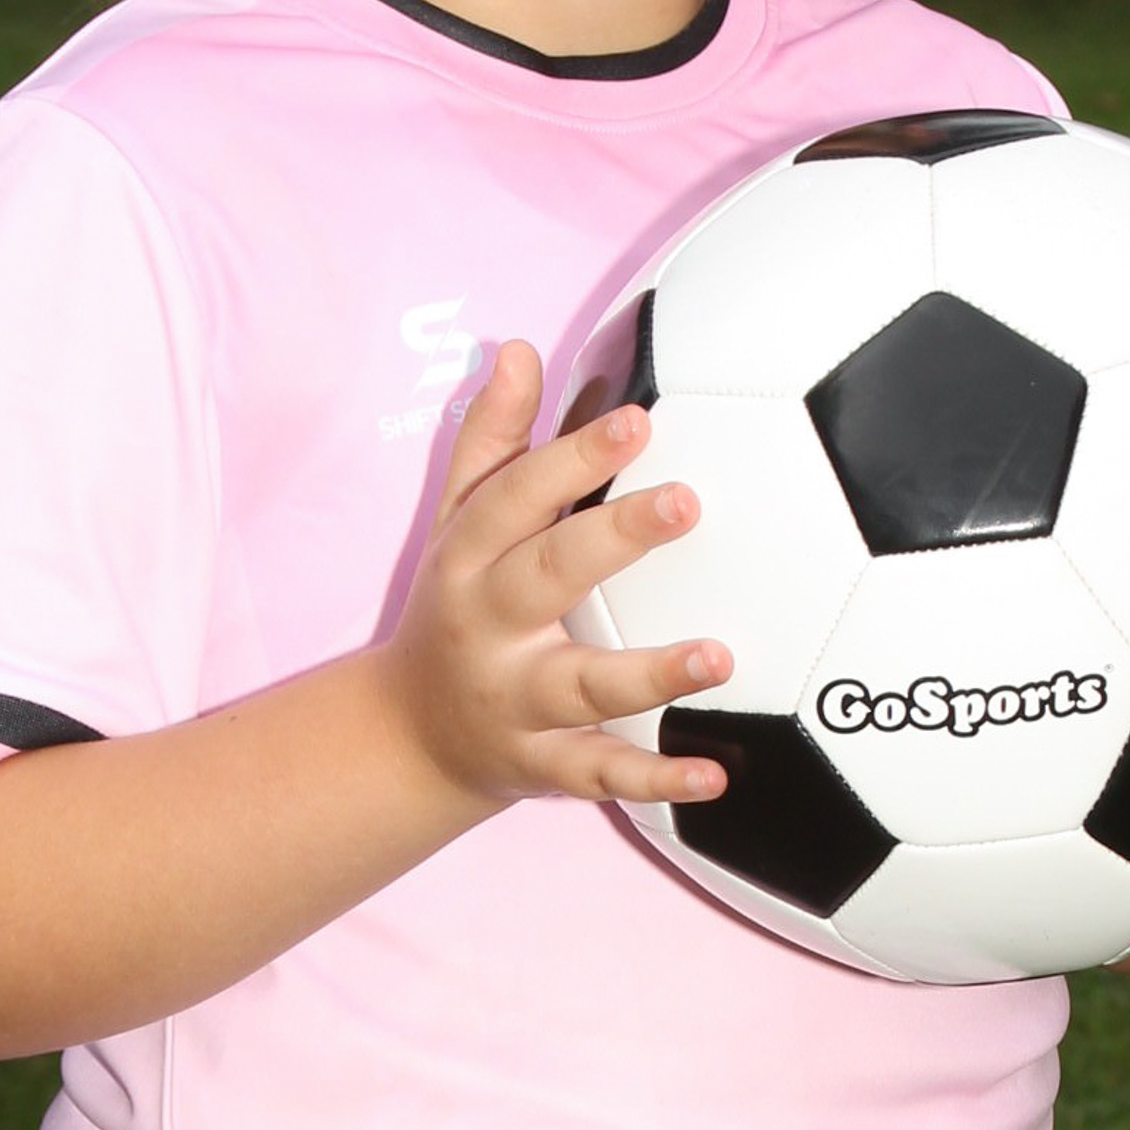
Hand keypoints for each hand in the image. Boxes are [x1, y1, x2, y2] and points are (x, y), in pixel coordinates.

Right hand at [378, 339, 732, 812]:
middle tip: (685, 502)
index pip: (515, 498)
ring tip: (719, 656)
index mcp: (469, 558)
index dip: (572, 457)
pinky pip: (601, 776)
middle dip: (612, 539)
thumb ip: (493, 438)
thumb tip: (520, 349)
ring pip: (581, 687)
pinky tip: (714, 776)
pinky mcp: (543, 766)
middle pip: (545, 577)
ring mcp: (515, 702)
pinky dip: (655, 780)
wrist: (410, 734)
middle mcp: (487, 627)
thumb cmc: (456, 601)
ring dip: (650, 675)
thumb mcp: (458, 520)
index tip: (636, 422)